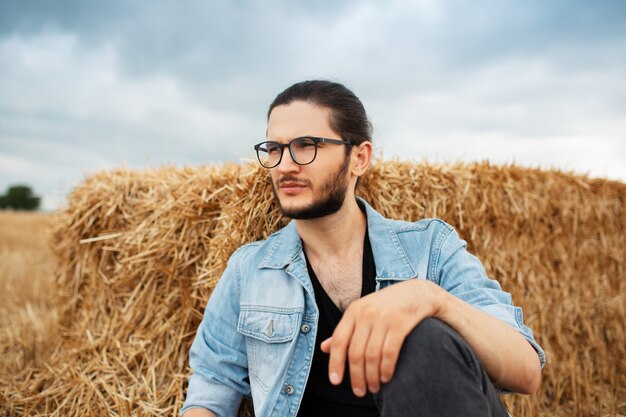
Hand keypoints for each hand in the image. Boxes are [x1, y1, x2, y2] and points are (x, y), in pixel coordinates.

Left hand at [320, 279, 443, 396]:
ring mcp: (383, 318)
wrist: (418, 293)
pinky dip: (386, 369)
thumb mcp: (363, 313)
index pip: (339, 341)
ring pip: (372, 355)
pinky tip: (386, 378)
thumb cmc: (387, 306)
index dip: (335, 363)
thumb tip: (324, 348)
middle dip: (356, 376)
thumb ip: (346, 330)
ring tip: (374, 388)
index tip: (335, 382)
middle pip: (355, 352)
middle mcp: (366, 313)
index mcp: (353, 311)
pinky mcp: (400, 323)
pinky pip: (389, 352)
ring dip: (372, 376)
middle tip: (359, 392)